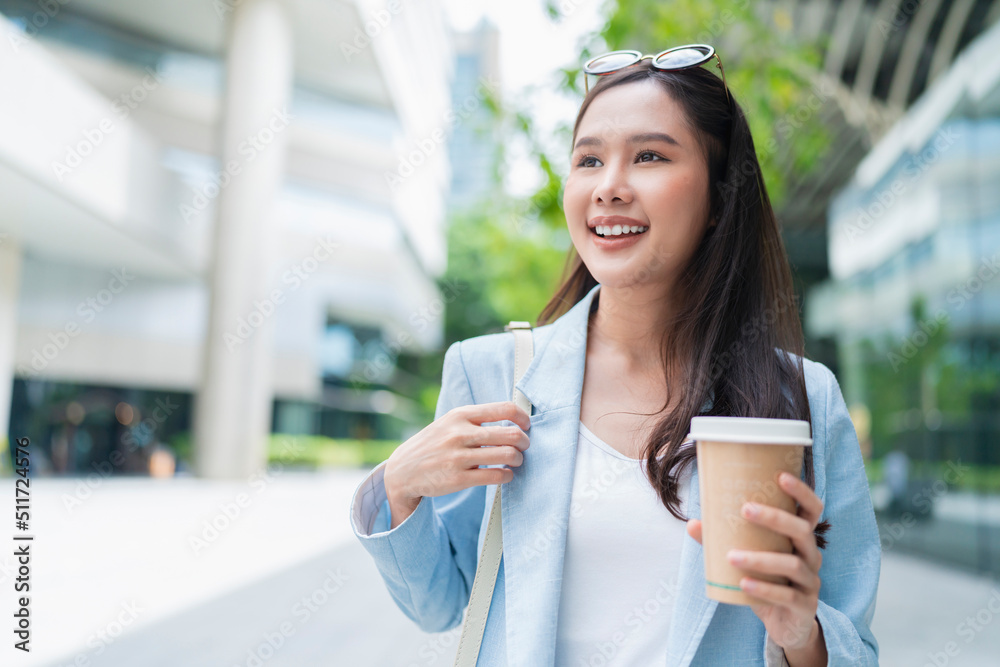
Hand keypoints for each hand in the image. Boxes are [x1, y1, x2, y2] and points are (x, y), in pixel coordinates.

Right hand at [383, 401, 530, 528]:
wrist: (402, 470)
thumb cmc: (434, 444)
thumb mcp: (450, 423)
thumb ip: (476, 419)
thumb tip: (513, 418)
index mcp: (460, 415)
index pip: (504, 409)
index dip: (522, 417)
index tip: (526, 425)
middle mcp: (460, 433)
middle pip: (511, 434)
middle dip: (524, 441)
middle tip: (523, 446)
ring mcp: (459, 457)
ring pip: (507, 455)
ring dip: (518, 459)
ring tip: (515, 461)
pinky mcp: (458, 479)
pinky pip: (495, 476)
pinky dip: (507, 475)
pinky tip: (505, 474)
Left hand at [685, 472, 825, 652]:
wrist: (786, 624)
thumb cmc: (768, 580)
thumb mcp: (750, 558)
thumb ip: (724, 541)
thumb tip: (693, 523)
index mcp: (801, 538)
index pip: (811, 510)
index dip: (801, 492)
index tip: (780, 476)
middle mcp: (811, 555)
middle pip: (802, 531)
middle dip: (775, 518)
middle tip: (745, 509)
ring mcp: (811, 581)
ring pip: (792, 564)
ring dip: (760, 558)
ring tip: (731, 556)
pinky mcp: (804, 606)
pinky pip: (786, 596)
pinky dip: (764, 589)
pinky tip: (743, 584)